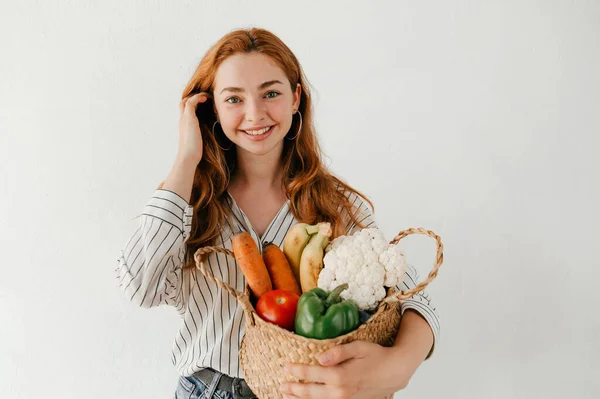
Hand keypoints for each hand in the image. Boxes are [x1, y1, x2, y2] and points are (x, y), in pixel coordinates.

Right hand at [177, 92, 210, 163]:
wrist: (188, 157)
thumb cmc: (194, 153)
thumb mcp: (199, 141)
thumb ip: (202, 135)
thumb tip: (212, 135)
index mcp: (185, 126)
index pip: (185, 110)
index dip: (193, 105)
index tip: (204, 103)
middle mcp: (182, 120)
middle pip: (183, 103)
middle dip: (193, 98)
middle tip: (205, 98)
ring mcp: (184, 118)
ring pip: (186, 100)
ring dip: (196, 96)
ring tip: (207, 96)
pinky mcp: (189, 118)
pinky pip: (191, 102)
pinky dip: (198, 97)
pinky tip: (206, 98)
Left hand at [280, 340, 414, 398]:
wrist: (395, 372)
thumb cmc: (377, 356)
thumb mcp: (358, 347)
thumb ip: (338, 352)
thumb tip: (319, 358)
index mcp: (340, 375)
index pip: (312, 374)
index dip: (297, 371)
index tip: (286, 368)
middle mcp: (341, 391)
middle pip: (311, 392)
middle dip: (294, 389)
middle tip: (282, 385)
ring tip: (288, 396)